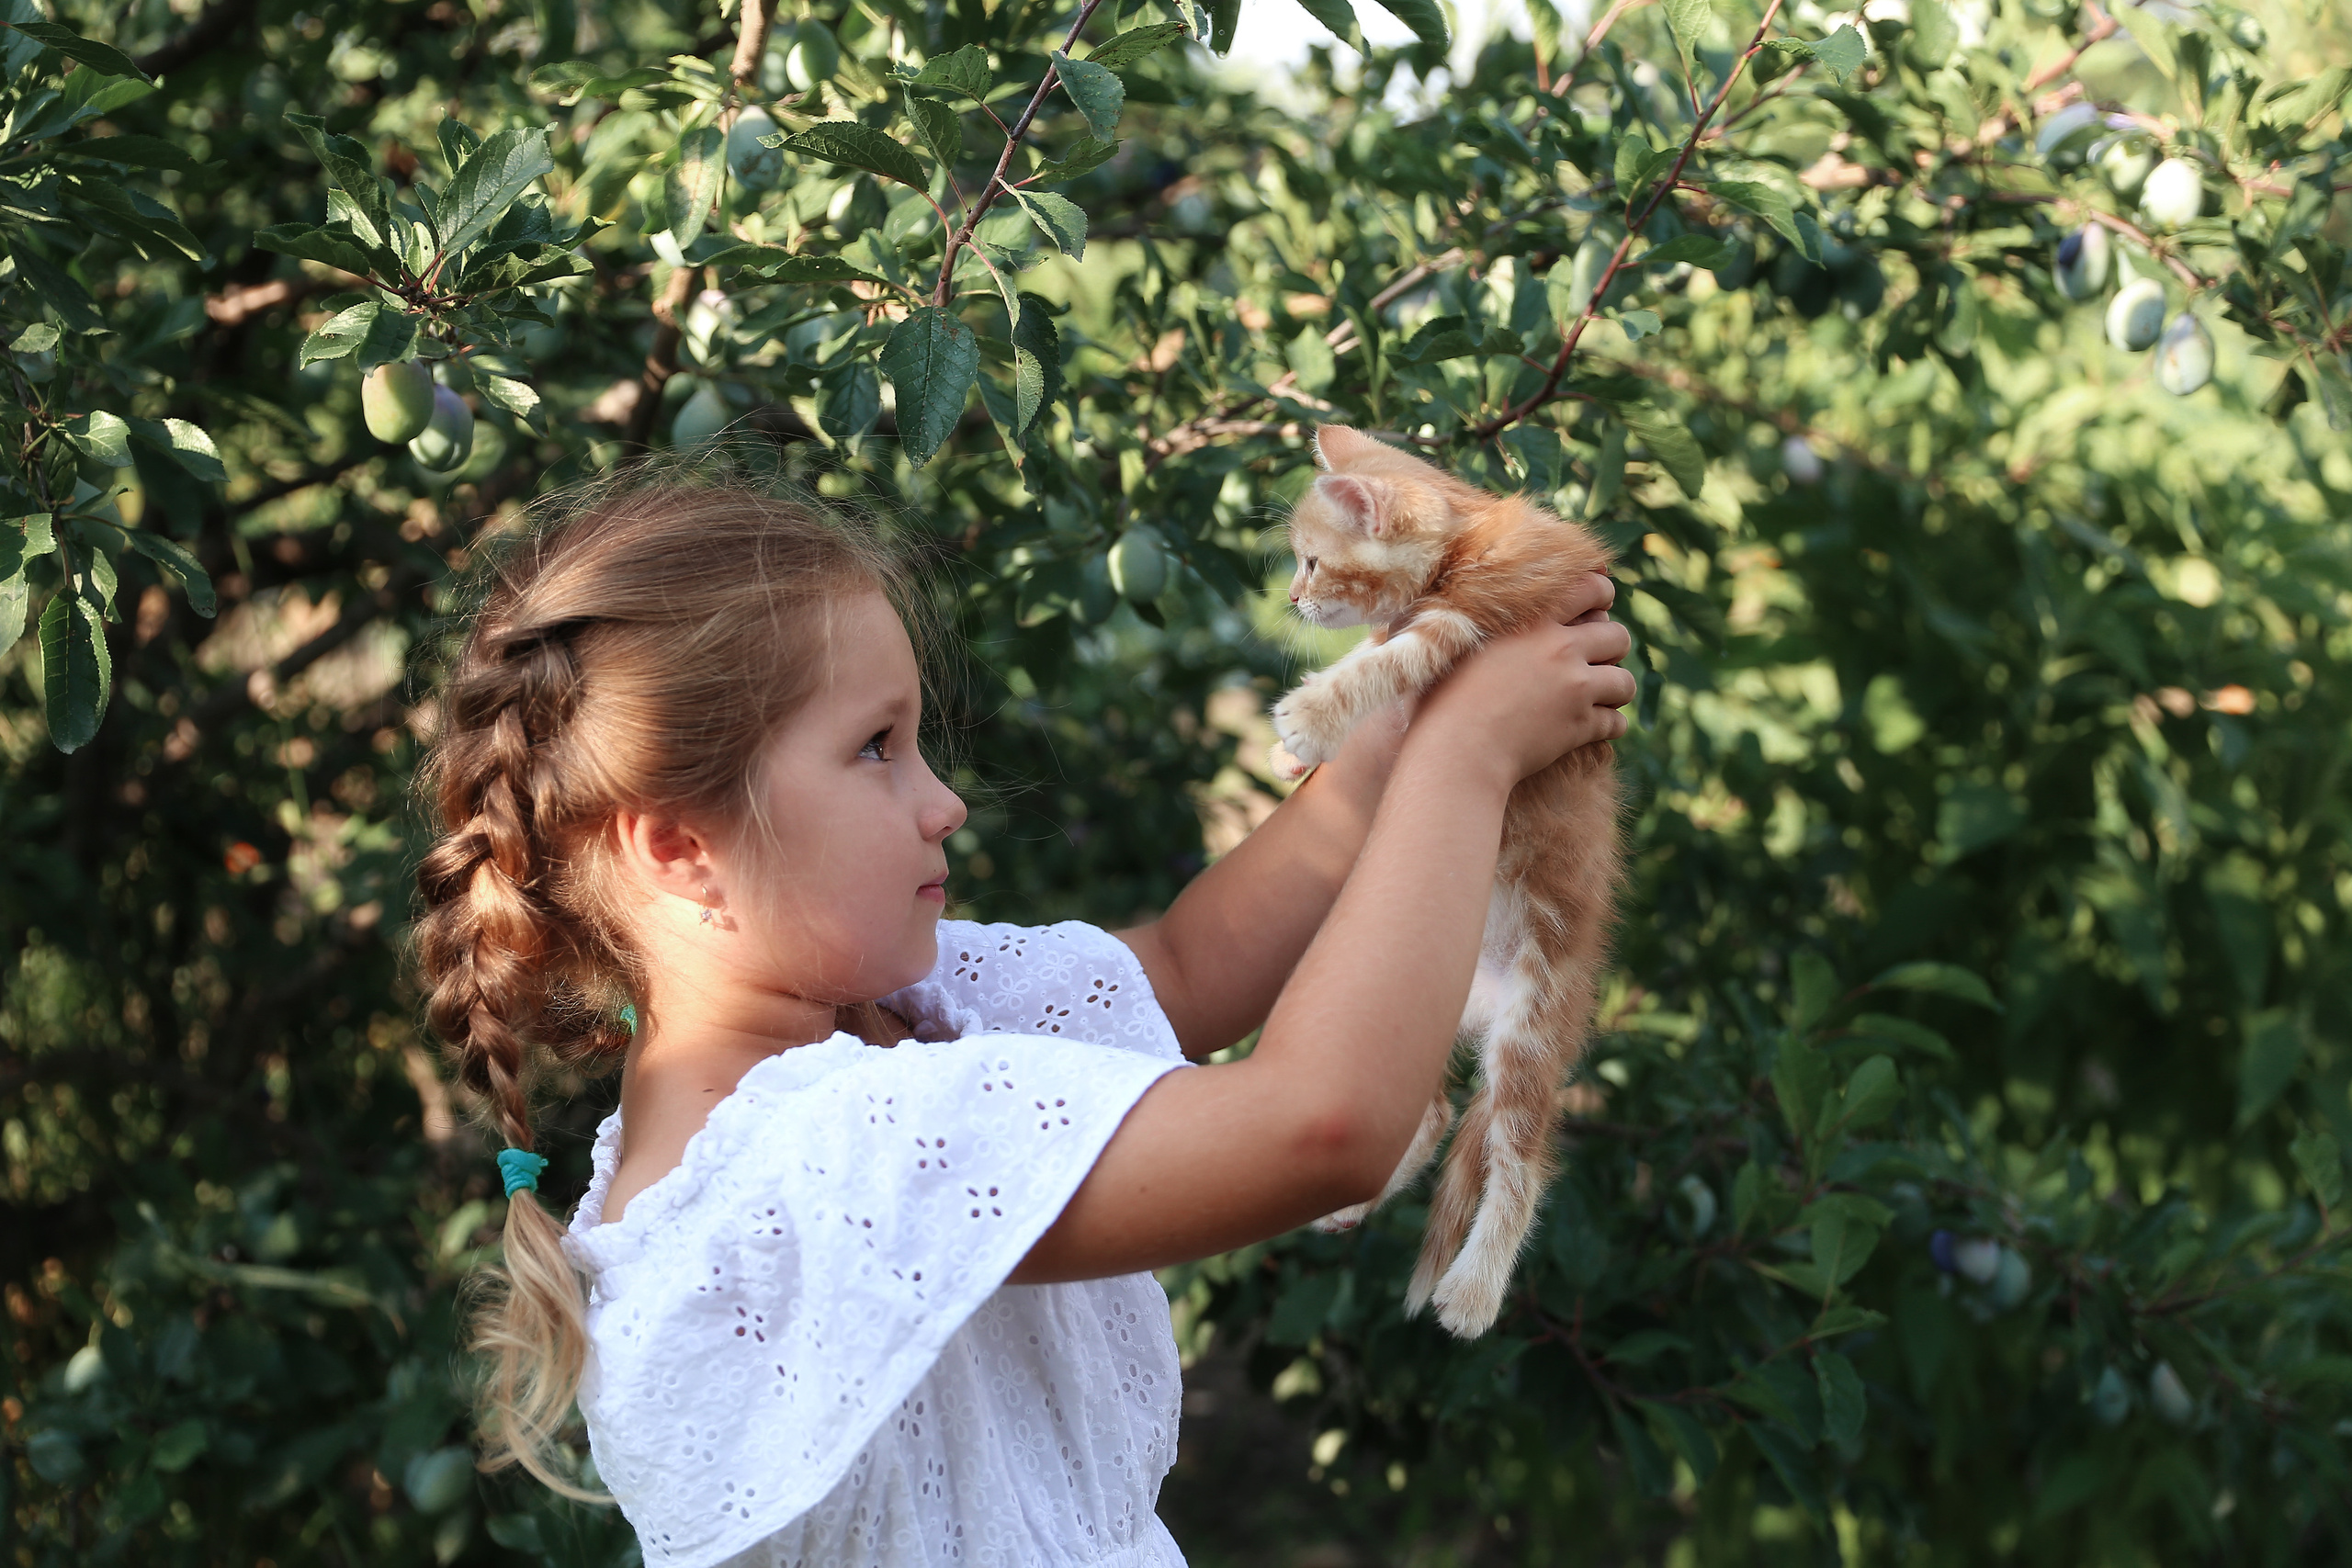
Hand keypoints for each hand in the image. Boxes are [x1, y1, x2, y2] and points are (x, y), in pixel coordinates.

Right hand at [1411, 574, 1633, 790]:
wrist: (1456, 749)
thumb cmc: (1440, 697)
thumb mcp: (1452, 640)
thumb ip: (1472, 614)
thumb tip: (1466, 597)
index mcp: (1534, 621)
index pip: (1590, 588)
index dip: (1602, 593)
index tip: (1601, 602)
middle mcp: (1562, 649)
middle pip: (1618, 636)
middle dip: (1613, 648)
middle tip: (1597, 659)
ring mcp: (1575, 688)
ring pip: (1625, 682)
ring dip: (1616, 689)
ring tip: (1600, 697)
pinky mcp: (1580, 726)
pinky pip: (1616, 723)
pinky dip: (1610, 726)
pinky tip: (1594, 729)